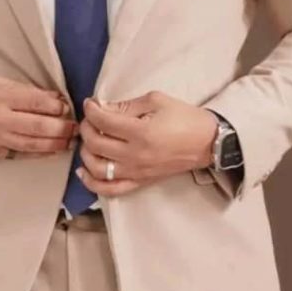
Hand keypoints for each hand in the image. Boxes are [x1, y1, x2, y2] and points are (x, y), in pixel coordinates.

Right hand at [0, 75, 76, 157]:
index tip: (67, 106)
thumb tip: (52, 99)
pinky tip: (52, 150)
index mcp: (0, 95)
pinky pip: (20, 153)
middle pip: (40, 126)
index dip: (57, 105)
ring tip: (69, 140)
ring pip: (33, 144)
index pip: (38, 101)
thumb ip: (22, 91)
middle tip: (75, 126)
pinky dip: (39, 153)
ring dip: (55, 143)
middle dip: (62, 127)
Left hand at [75, 90, 217, 197]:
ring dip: (85, 152)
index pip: (103, 121)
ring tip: (89, 139)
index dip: (91, 109)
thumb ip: (127, 105)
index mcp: (141, 132)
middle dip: (86, 127)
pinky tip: (84, 170)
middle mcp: (136, 155)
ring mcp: (137, 172)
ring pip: (97, 168)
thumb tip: (102, 107)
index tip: (90, 102)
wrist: (207, 142)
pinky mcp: (140, 182)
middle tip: (91, 117)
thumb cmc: (184, 117)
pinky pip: (111, 189)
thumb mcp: (156, 100)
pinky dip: (92, 183)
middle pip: (95, 143)